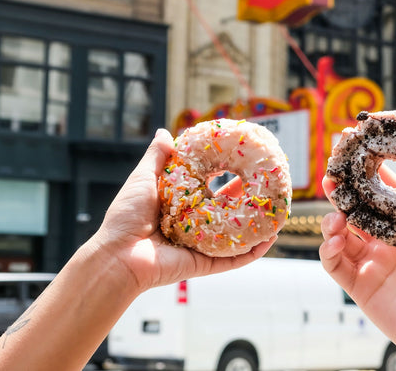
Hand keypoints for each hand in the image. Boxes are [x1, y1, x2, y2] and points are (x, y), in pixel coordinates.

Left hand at [90, 128, 275, 292]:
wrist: (117, 256)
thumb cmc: (125, 217)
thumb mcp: (143, 179)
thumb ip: (157, 157)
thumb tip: (165, 131)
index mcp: (181, 206)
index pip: (210, 190)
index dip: (228, 178)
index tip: (245, 163)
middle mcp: (194, 226)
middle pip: (228, 212)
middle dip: (250, 201)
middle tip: (268, 186)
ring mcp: (202, 246)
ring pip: (238, 235)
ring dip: (259, 226)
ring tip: (278, 211)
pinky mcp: (206, 264)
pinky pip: (235, 258)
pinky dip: (254, 251)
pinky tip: (270, 238)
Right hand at [319, 161, 395, 370]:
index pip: (386, 190)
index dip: (372, 169)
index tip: (360, 146)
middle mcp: (389, 241)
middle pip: (357, 208)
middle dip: (342, 189)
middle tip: (332, 170)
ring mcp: (373, 263)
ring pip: (341, 233)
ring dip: (333, 219)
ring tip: (336, 210)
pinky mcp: (361, 287)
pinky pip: (335, 264)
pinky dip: (330, 250)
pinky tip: (337, 240)